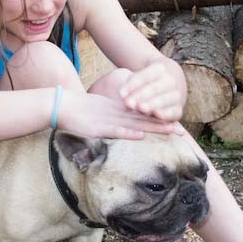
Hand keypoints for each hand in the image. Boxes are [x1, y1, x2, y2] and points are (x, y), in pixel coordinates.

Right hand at [58, 90, 182, 139]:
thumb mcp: (99, 116)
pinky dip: (128, 133)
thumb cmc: (77, 112)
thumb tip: (121, 127)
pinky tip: (140, 135)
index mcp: (118, 112)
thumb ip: (111, 121)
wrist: (60, 106)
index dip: (159, 120)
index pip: (142, 117)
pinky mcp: (99, 127)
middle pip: (144, 120)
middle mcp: (118, 115)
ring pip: (135, 124)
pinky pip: (116, 130)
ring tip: (171, 131)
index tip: (175, 125)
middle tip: (182, 131)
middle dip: (163, 125)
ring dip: (153, 128)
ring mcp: (109, 120)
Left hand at [117, 62, 183, 122]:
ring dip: (153, 104)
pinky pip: (174, 111)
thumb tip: (123, 95)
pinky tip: (157, 115)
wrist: (168, 84)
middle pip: (154, 88)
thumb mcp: (139, 78)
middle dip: (141, 96)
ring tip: (141, 108)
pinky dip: (167, 113)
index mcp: (160, 68)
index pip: (144, 76)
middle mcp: (170, 80)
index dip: (133, 85)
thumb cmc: (146, 81)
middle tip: (129, 103)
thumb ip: (130, 85)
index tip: (121, 94)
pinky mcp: (179, 109)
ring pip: (165, 98)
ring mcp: (177, 94)